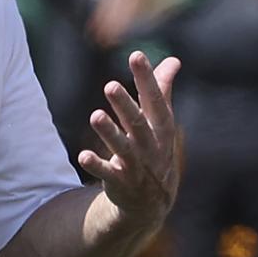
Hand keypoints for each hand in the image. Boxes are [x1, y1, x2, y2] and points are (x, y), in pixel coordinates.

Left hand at [78, 51, 179, 230]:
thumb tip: (173, 60)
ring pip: (123, 147)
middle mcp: (150, 145)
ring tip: (95, 116)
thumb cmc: (154, 150)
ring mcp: (136, 165)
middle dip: (125, 105)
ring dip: (109, 133)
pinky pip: (108, 173)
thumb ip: (162, 91)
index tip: (136, 55)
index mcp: (161, 128)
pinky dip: (97, 165)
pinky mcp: (120, 182)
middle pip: (138, 123)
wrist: (153, 201)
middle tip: (109, 85)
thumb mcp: (160, 122)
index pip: (156, 100)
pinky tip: (83, 156)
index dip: (147, 78)